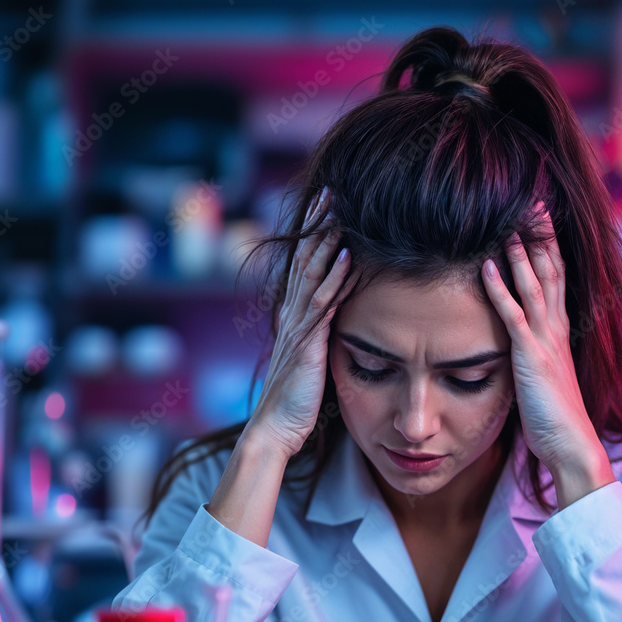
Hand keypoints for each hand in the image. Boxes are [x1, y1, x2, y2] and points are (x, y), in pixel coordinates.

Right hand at [249, 187, 351, 458]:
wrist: (274, 430)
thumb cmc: (294, 400)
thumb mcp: (308, 359)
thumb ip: (318, 335)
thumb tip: (333, 320)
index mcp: (293, 317)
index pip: (303, 265)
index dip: (312, 234)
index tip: (326, 205)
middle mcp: (292, 315)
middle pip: (304, 259)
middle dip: (317, 224)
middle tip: (330, 190)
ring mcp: (297, 328)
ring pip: (312, 275)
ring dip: (326, 241)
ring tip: (340, 210)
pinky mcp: (306, 345)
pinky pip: (322, 306)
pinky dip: (335, 279)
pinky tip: (347, 257)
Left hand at [481, 201, 613, 495]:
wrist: (572, 446)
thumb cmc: (556, 419)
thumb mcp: (544, 378)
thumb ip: (534, 356)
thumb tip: (521, 347)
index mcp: (560, 332)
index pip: (556, 279)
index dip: (549, 247)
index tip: (540, 219)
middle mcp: (557, 329)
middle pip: (551, 270)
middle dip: (542, 235)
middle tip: (532, 201)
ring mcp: (546, 340)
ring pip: (534, 284)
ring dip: (521, 251)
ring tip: (509, 220)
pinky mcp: (532, 357)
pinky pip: (513, 315)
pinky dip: (501, 288)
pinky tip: (489, 265)